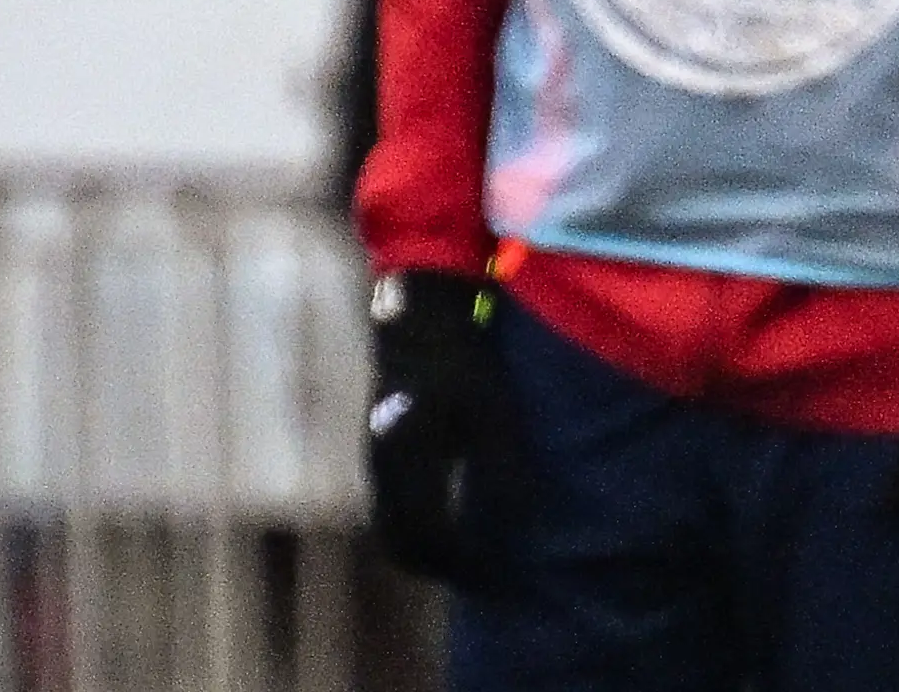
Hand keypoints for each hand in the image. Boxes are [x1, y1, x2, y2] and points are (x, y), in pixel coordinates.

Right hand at [366, 270, 519, 586]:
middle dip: (440, 569)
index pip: (427, 540)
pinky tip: (452, 522)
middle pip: (402, 544)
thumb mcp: (492, 410)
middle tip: (484, 581)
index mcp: (407, 468)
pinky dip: (418, 525)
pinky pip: (393, 505)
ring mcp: (376, 460)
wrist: (420, 316)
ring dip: (426, 549)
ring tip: (471, 561)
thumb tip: (521, 518)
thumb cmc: (461, 360)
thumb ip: (503, 465)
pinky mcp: (380, 448)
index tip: (496, 580)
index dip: (462, 567)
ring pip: (392, 526)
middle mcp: (382, 472)